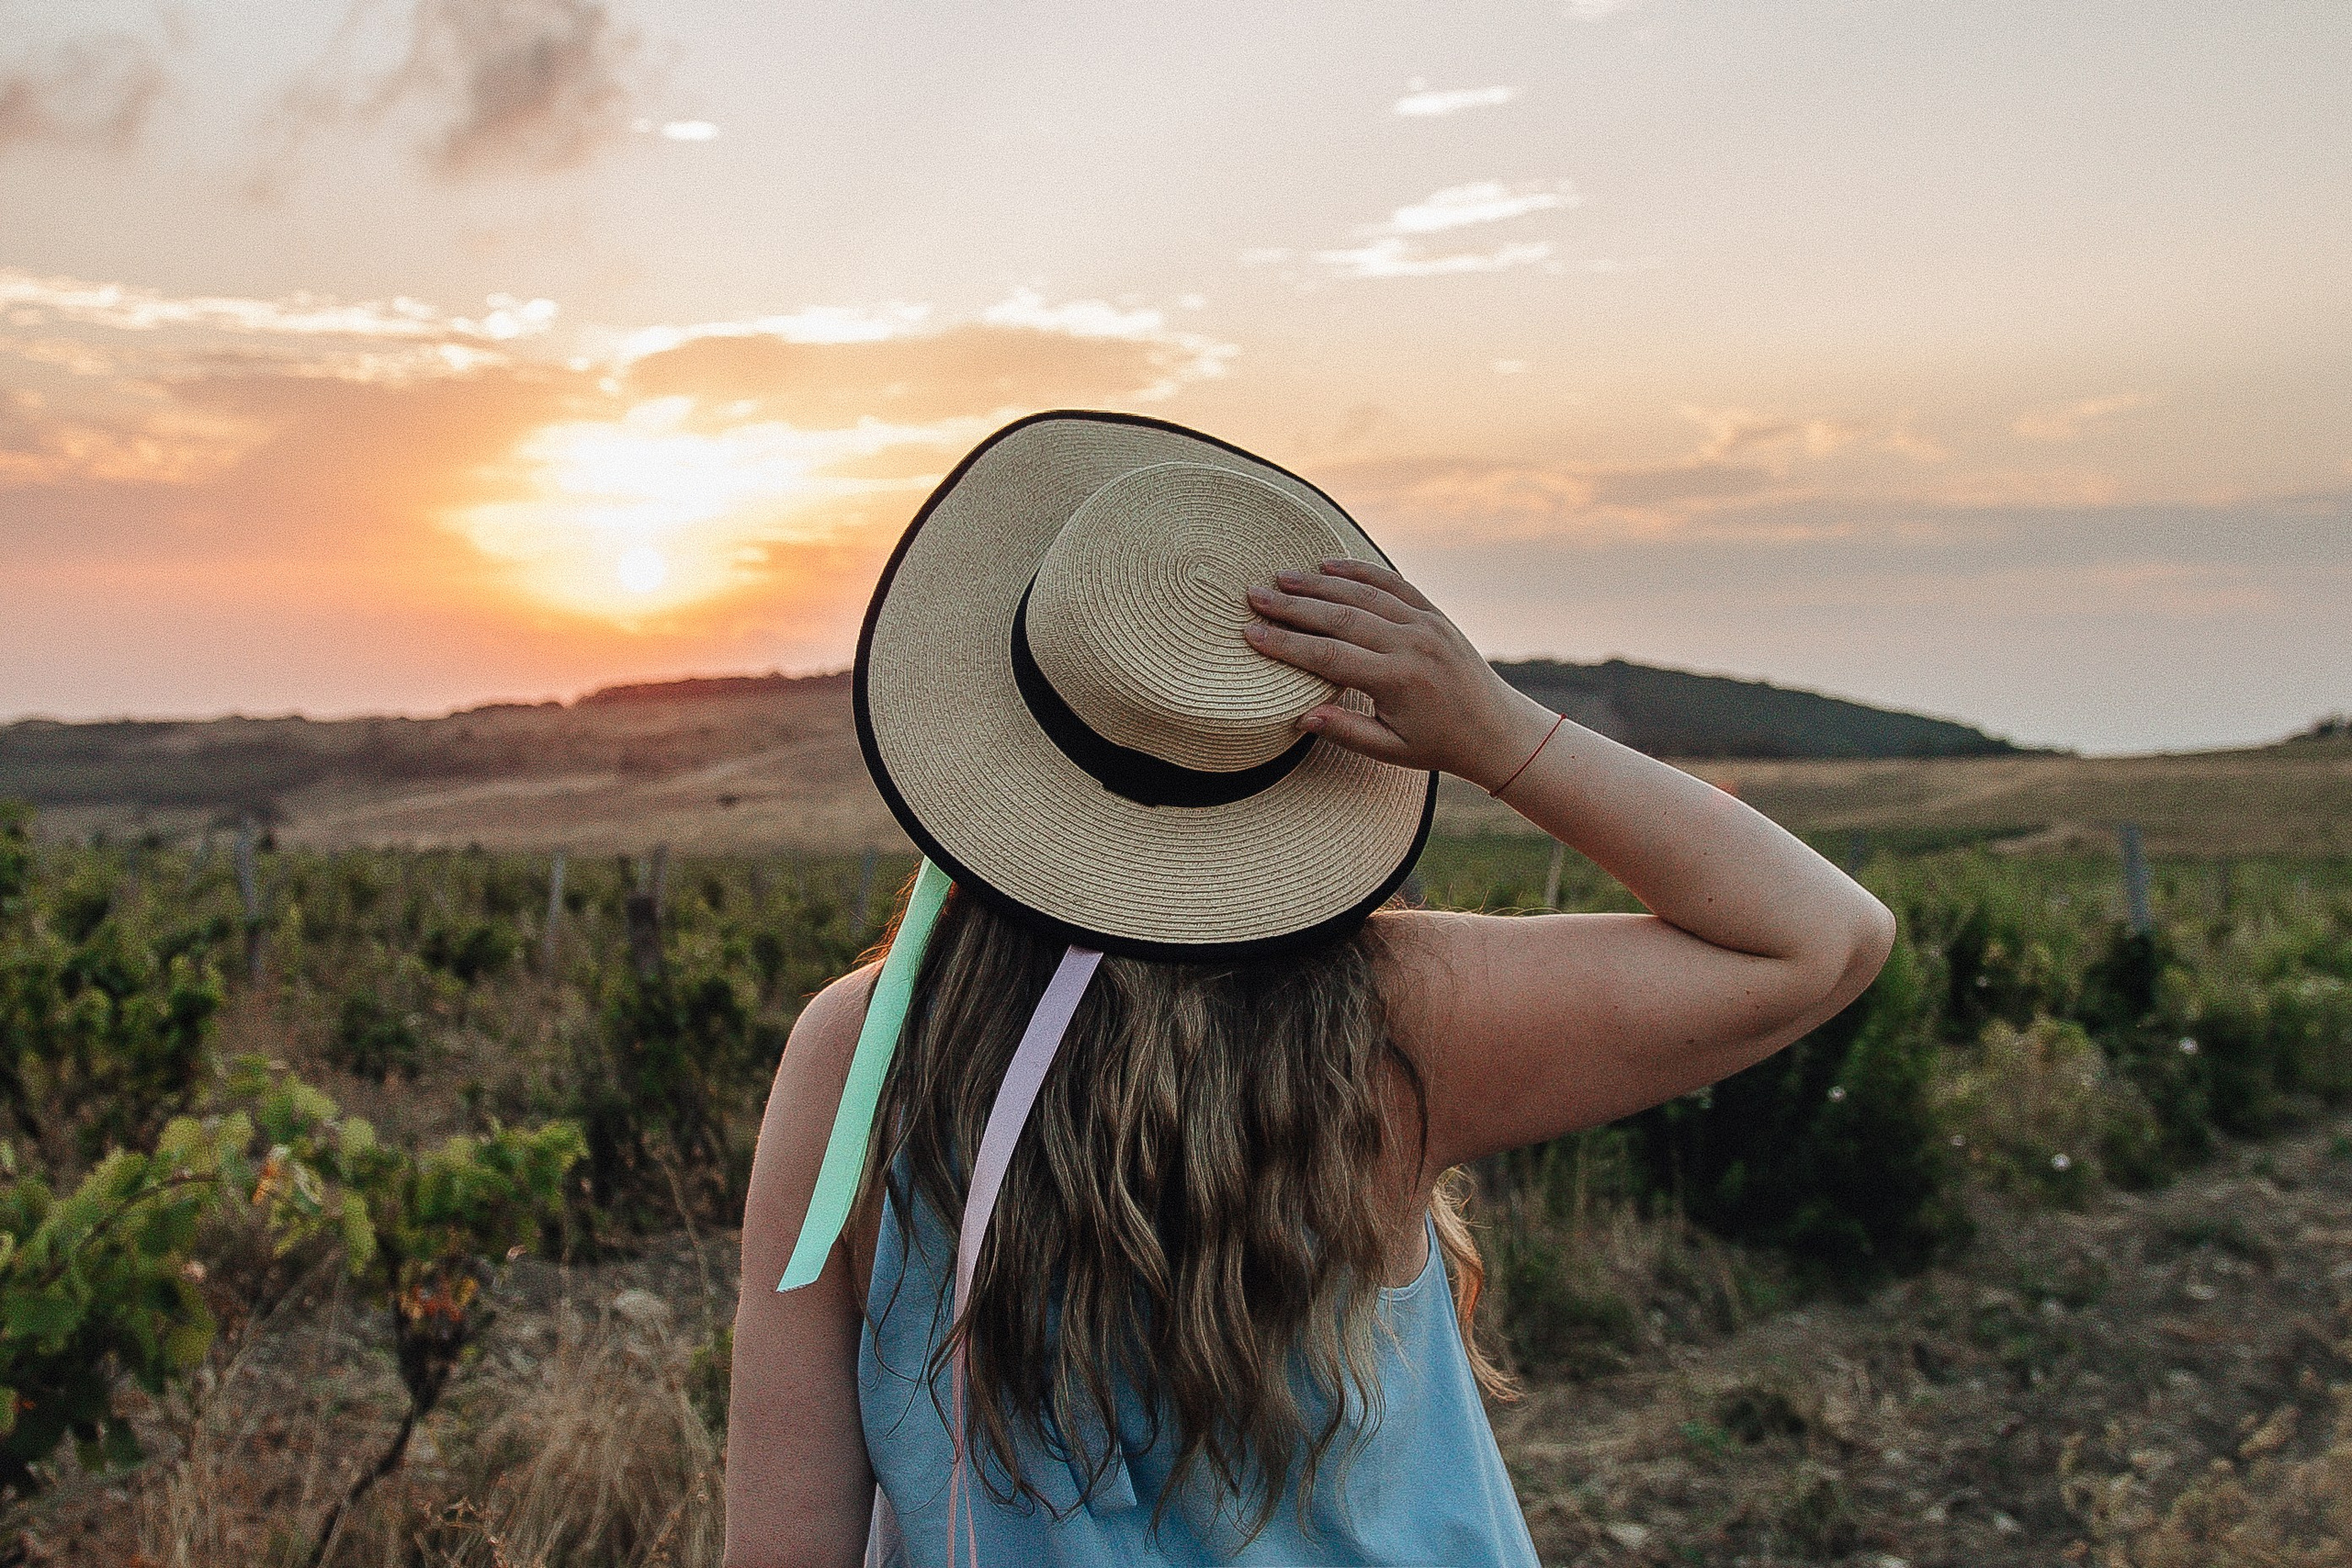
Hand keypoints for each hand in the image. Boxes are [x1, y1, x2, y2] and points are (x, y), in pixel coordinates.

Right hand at [1244, 559, 1558, 789]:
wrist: (1497, 730)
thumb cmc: (1440, 746)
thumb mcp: (1392, 751)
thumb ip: (1346, 732)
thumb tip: (1300, 717)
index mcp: (1397, 681)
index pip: (1329, 656)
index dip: (1286, 644)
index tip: (1251, 633)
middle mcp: (1411, 645)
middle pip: (1339, 618)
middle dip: (1293, 606)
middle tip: (1255, 595)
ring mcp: (1426, 624)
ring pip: (1363, 595)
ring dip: (1319, 584)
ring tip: (1281, 577)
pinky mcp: (1435, 614)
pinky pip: (1393, 583)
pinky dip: (1360, 571)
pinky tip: (1329, 564)